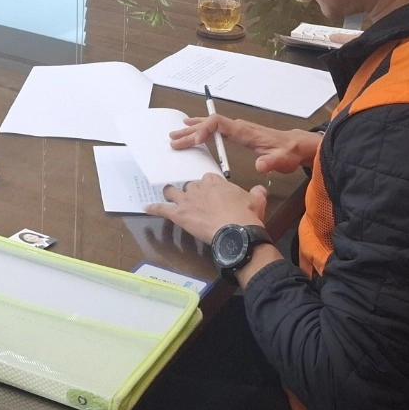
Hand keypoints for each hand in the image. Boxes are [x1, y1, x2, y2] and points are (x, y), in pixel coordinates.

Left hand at [146, 174, 268, 243]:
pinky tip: (147, 208)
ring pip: (173, 192)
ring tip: (168, 195)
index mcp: (216, 182)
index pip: (207, 178)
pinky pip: (162, 209)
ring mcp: (187, 201)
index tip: (210, 191)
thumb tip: (261, 189)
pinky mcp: (179, 215)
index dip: (208, 186)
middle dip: (190, 192)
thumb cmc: (246, 216)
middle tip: (194, 200)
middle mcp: (199, 188)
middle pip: (189, 185)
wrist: (237, 231)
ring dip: (171, 194)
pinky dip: (154, 208)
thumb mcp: (257, 201)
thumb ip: (257, 193)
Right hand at [171, 116, 320, 173]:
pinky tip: (192, 133)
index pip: (218, 123)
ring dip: (192, 130)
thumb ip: (271, 162)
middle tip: (173, 140)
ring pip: (209, 126)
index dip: (204, 130)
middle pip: (208, 124)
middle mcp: (237, 127)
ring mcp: (236, 129)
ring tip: (175, 135)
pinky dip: (200, 131)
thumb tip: (260, 166)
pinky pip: (214, 130)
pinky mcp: (237, 134)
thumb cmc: (287, 152)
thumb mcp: (281, 159)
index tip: (195, 142)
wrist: (295, 146)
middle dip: (190, 132)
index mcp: (243, 131)